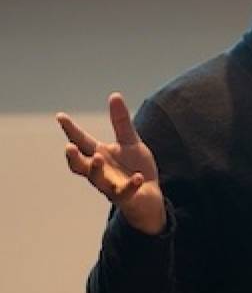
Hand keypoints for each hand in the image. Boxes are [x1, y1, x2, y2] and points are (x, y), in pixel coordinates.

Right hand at [57, 93, 165, 234]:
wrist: (149, 196)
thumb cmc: (135, 168)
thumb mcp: (130, 142)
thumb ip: (121, 122)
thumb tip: (114, 95)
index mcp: (100, 155)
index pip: (82, 141)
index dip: (70, 130)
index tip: (60, 116)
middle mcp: (101, 171)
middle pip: (80, 165)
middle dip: (73, 158)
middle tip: (69, 147)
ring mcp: (111, 186)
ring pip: (97, 181)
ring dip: (96, 170)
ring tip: (98, 158)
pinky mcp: (125, 197)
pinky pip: (125, 192)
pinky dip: (130, 185)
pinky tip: (137, 177)